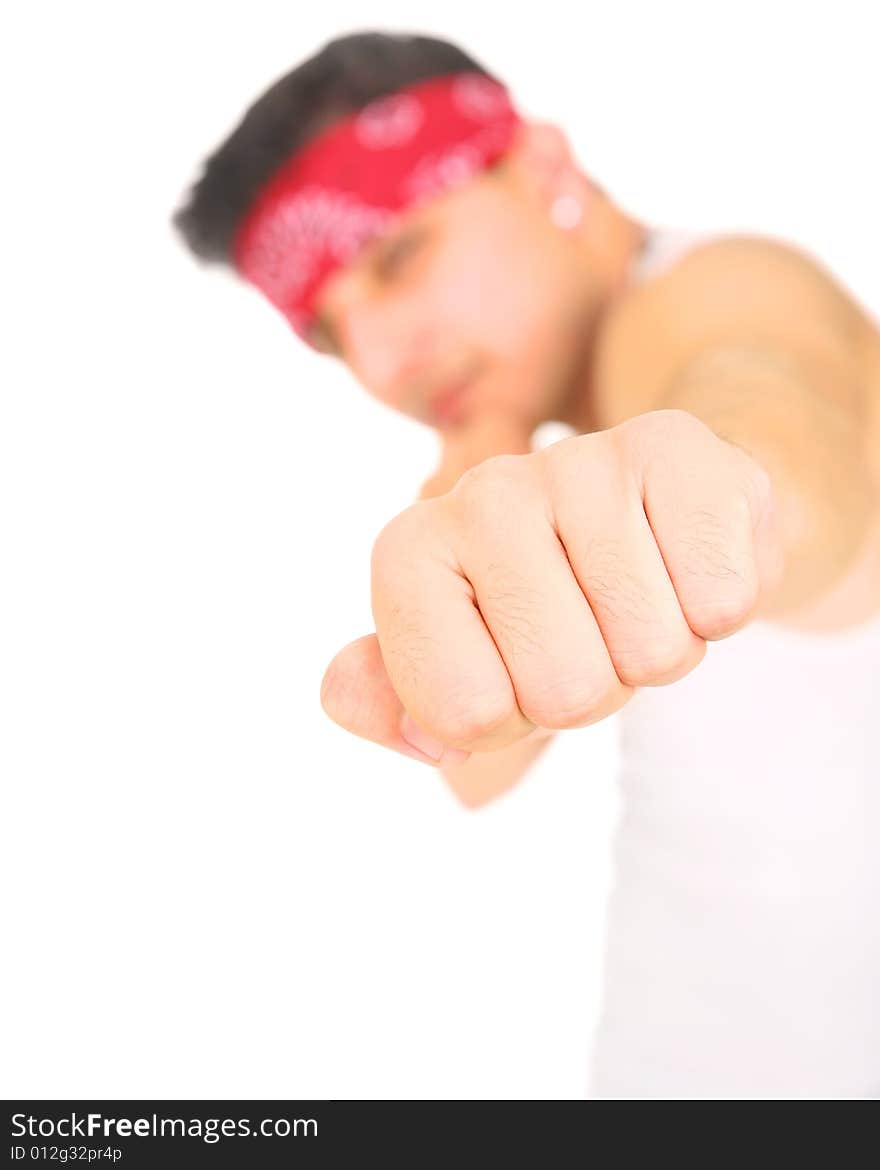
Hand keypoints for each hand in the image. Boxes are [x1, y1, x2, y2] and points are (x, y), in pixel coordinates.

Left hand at [320, 409, 783, 764]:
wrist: (648, 519)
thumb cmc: (547, 612)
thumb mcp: (463, 673)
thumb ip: (393, 703)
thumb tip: (362, 704)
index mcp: (410, 553)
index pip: (465, 714)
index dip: (507, 719)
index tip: (511, 668)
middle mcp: (481, 494)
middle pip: (565, 690)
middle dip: (594, 691)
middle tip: (590, 633)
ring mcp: (576, 462)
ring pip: (650, 651)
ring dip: (657, 651)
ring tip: (637, 598)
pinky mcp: (674, 446)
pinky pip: (721, 601)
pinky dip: (718, 610)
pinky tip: (684, 563)